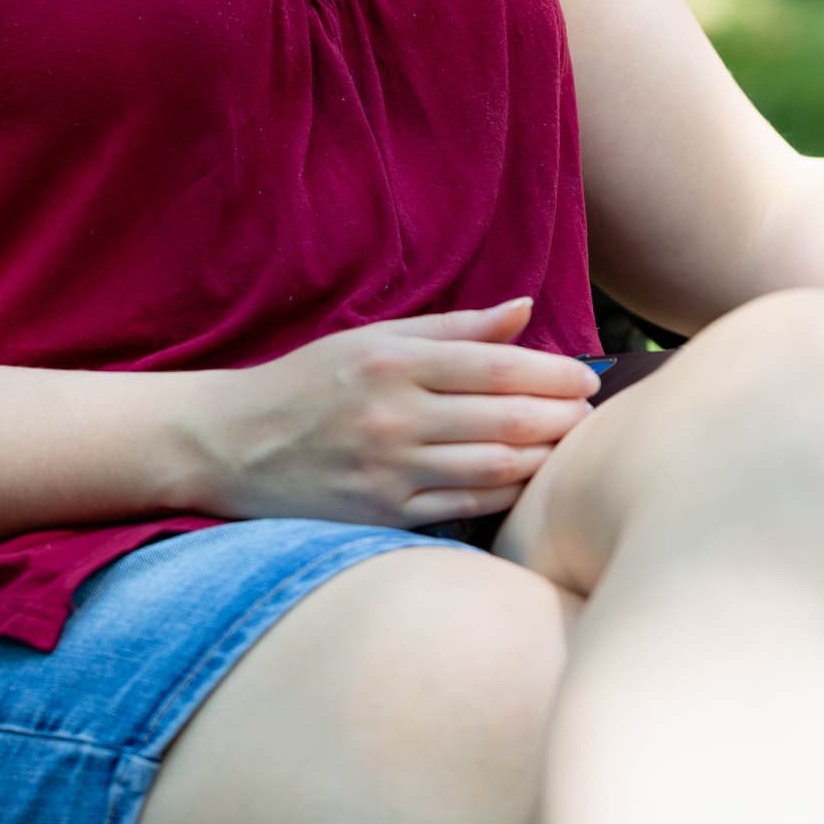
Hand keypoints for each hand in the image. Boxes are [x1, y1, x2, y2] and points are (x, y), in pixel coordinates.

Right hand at [191, 297, 594, 529]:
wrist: (230, 444)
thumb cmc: (307, 384)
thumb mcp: (371, 338)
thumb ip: (453, 327)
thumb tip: (524, 309)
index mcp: (393, 361)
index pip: (497, 365)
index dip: (554, 372)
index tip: (587, 377)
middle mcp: (393, 414)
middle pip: (506, 418)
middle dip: (562, 416)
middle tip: (592, 415)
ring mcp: (388, 470)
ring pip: (494, 467)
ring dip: (545, 458)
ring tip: (571, 447)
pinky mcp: (382, 514)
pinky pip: (464, 506)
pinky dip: (506, 494)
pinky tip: (528, 482)